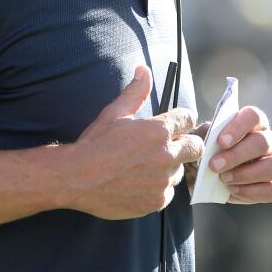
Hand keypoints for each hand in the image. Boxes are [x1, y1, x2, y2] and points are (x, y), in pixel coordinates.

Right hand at [65, 65, 204, 219]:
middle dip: (186, 144)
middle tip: (167, 146)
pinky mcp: (156, 201)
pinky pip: (167, 192)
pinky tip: (138, 182)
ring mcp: (162, 181)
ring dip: (169, 167)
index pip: (188, 119)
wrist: (75, 178)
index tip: (175, 124)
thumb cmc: (94, 144)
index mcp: (158, 131)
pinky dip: (157, 187)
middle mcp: (166, 156)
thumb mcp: (115, 113)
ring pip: (179, 171)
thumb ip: (135, 92)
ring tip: (144, 166)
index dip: (181, 120)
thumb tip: (144, 70)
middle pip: (196, 147)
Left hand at [204, 106, 271, 204]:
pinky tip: (232, 189)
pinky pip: (271, 190)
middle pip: (262, 142)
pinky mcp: (271, 186)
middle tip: (214, 165)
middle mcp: (267, 140)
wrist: (202, 175)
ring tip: (224, 179)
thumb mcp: (201, 140)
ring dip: (246, 174)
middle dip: (237, 155)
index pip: (254, 116)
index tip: (221, 141)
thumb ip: (206, 137)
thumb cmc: (206, 150)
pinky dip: (250, 191)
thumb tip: (210, 144)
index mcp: (252, 122)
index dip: (239, 128)